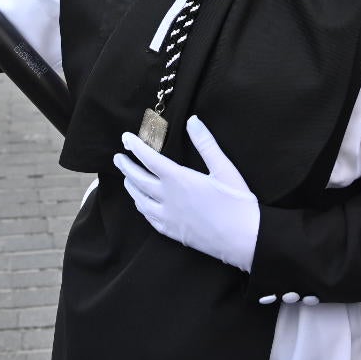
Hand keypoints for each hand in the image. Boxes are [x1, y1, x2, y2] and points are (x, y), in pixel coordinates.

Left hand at [114, 117, 259, 271]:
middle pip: (138, 180)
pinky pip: (149, 218)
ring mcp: (168, 217)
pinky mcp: (173, 232)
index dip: (136, 147)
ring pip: (140, 200)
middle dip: (126, 167)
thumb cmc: (236, 201)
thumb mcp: (224, 168)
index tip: (125, 138)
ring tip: (127, 179)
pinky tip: (141, 205)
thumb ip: (206, 144)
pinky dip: (141, 207)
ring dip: (131, 187)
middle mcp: (168, 198)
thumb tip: (193, 120)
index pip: (149, 159)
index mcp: (179, 180)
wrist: (243, 239)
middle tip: (117, 158)